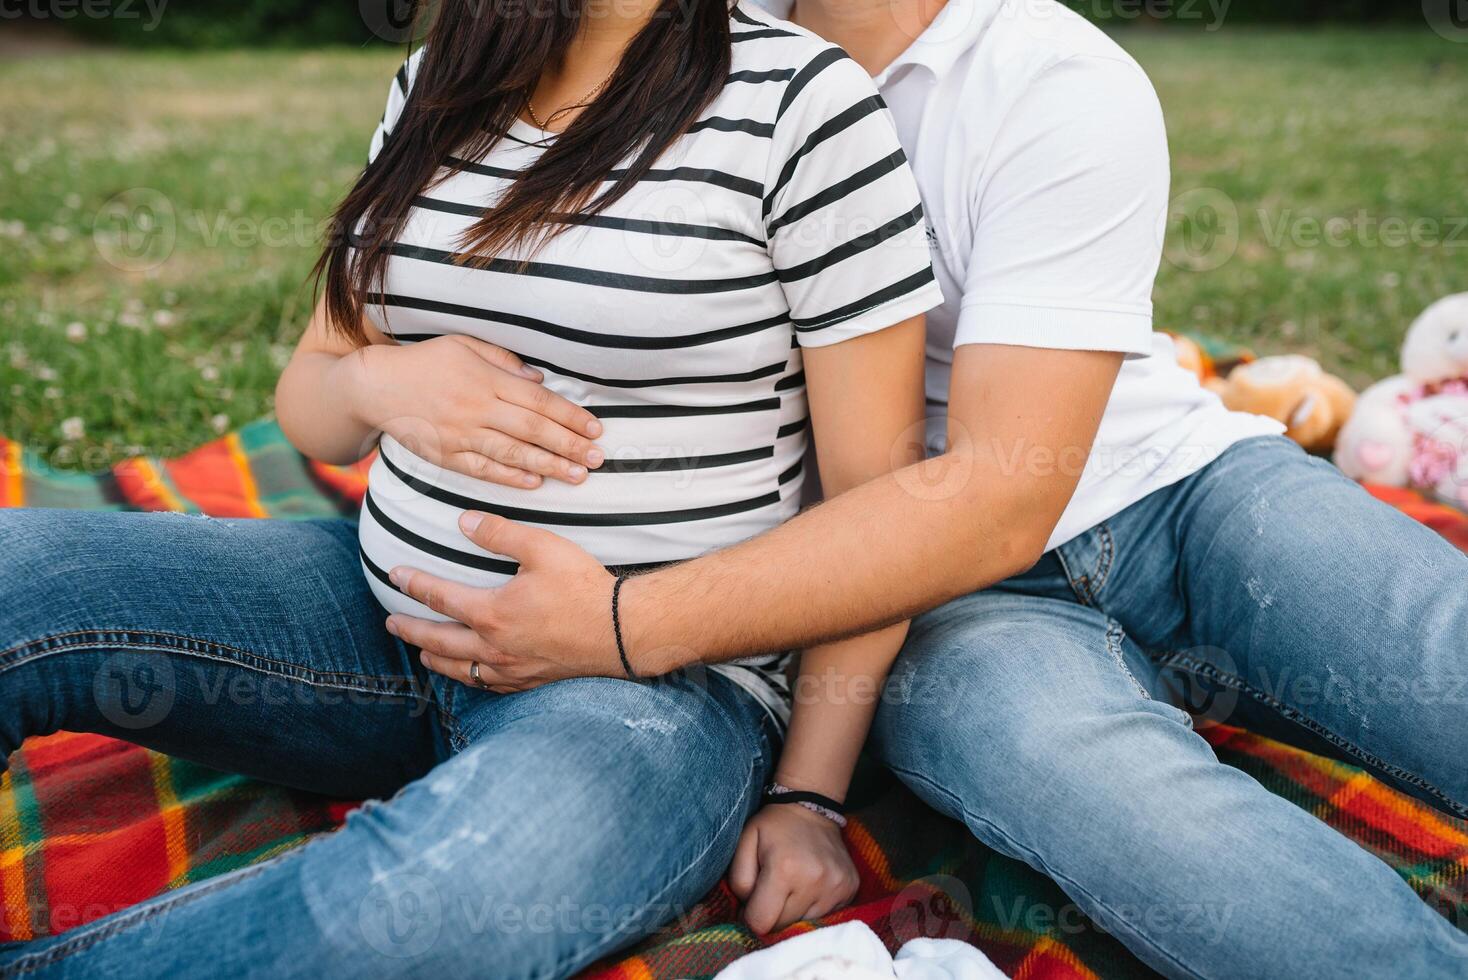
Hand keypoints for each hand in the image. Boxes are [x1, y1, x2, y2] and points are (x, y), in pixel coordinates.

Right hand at [342, 335, 603, 487]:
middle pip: (533, 430)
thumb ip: (504, 361)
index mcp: (486, 379)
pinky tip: (534, 483)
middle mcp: (477, 407)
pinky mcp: (444, 455)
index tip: (596, 429)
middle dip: (570, 446)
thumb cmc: (425, 362)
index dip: (571, 417)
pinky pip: (482, 470)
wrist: (375, 386)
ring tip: (577, 476)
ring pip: (513, 453)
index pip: (539, 401)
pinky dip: (509, 477)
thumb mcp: (465, 345)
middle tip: (598, 459)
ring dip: (549, 466)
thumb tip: (539, 380)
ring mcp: (460, 434)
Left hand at [386, 511, 630, 689]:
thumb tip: (465, 522)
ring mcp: (512, 669)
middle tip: (391, 624)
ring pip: (460, 669)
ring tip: (422, 654)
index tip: (395, 575)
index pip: (440, 597)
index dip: (414, 585)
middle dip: (411, 631)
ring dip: (435, 660)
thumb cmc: (584, 588)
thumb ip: (501, 533)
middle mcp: (494, 647)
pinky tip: (470, 673)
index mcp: (492, 613)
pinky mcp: (531, 681)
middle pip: (439, 642)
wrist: (622, 632)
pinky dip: (468, 679)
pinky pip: (488, 686)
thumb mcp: (543, 548)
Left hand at [728, 804, 858, 933]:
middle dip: (773, 914)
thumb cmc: (773, 827)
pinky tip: (811, 884)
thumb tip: (748, 914)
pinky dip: (814, 906)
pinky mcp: (850, 889)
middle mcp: (814, 881)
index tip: (754, 901)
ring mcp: (836, 886)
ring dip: (795, 911)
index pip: (761, 922)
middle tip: (773, 890)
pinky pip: (826, 916)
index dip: (752, 916)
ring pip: (805, 924)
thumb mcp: (744, 843)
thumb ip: (738, 881)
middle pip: (783, 926)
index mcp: (784, 869)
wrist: (812, 807)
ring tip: (793, 885)